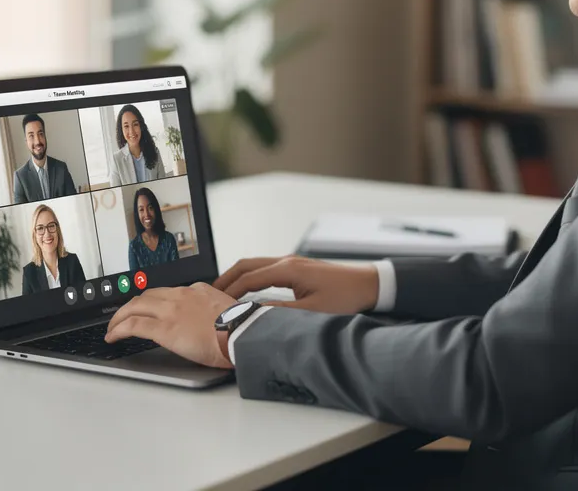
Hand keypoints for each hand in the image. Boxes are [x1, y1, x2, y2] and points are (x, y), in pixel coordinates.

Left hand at [104, 283, 234, 368]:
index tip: (147, 308)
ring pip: (135, 307)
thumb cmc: (241, 328)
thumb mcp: (227, 310)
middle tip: (122, 317)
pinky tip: (113, 336)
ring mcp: (171, 311)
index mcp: (198, 290)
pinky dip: (119, 329)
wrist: (243, 333)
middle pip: (147, 296)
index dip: (152, 301)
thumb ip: (213, 310)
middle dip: (131, 306)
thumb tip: (210, 321)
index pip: (167, 292)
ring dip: (120, 317)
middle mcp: (181, 296)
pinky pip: (133, 325)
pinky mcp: (164, 329)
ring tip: (113, 328)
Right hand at [213, 256, 378, 314]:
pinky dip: (251, 278)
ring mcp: (292, 262)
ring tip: (222, 294)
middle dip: (225, 279)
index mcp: (287, 269)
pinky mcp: (298, 268)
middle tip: (208, 296)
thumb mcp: (310, 311)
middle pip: (245, 265)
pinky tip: (248, 292)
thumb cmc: (345, 297)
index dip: (228, 293)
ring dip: (237, 277)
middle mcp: (286, 261)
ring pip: (255, 265)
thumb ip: (279, 313)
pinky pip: (265, 269)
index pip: (247, 279)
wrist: (369, 284)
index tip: (214, 307)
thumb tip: (251, 316)